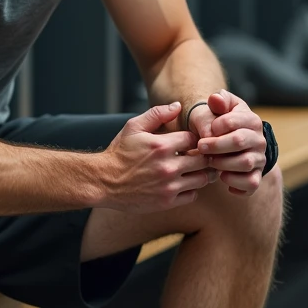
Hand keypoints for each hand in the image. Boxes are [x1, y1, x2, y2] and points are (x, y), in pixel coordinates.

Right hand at [98, 102, 213, 212]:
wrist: (103, 181)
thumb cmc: (119, 153)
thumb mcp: (133, 127)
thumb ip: (157, 114)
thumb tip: (178, 106)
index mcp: (161, 145)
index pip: (194, 139)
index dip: (195, 139)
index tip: (191, 142)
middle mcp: (168, 166)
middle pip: (204, 159)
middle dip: (204, 156)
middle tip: (200, 156)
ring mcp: (169, 186)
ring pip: (202, 179)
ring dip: (201, 173)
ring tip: (195, 170)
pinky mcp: (167, 201)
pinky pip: (192, 195)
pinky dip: (192, 189)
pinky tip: (184, 183)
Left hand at [193, 90, 266, 196]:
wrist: (233, 145)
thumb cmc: (223, 124)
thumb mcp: (222, 109)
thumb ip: (219, 100)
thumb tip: (215, 99)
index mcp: (252, 120)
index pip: (234, 121)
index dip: (216, 125)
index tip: (207, 130)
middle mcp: (259, 140)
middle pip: (239, 141)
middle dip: (216, 145)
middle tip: (201, 146)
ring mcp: (259, 160)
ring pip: (244, 163)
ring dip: (223, 163)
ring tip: (210, 161)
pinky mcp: (256, 177)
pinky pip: (250, 183)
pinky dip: (234, 182)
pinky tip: (222, 176)